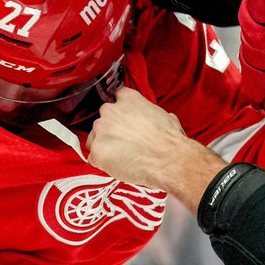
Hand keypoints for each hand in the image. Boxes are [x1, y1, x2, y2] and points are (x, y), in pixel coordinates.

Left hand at [86, 88, 226, 210]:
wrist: (168, 160)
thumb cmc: (169, 141)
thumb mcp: (164, 115)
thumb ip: (149, 113)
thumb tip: (153, 118)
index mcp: (127, 99)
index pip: (116, 98)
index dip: (121, 112)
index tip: (124, 121)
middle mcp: (110, 111)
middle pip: (103, 119)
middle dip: (111, 131)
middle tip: (125, 143)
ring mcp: (101, 131)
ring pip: (94, 138)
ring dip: (104, 146)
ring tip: (122, 157)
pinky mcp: (97, 151)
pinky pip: (94, 158)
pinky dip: (103, 163)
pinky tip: (118, 166)